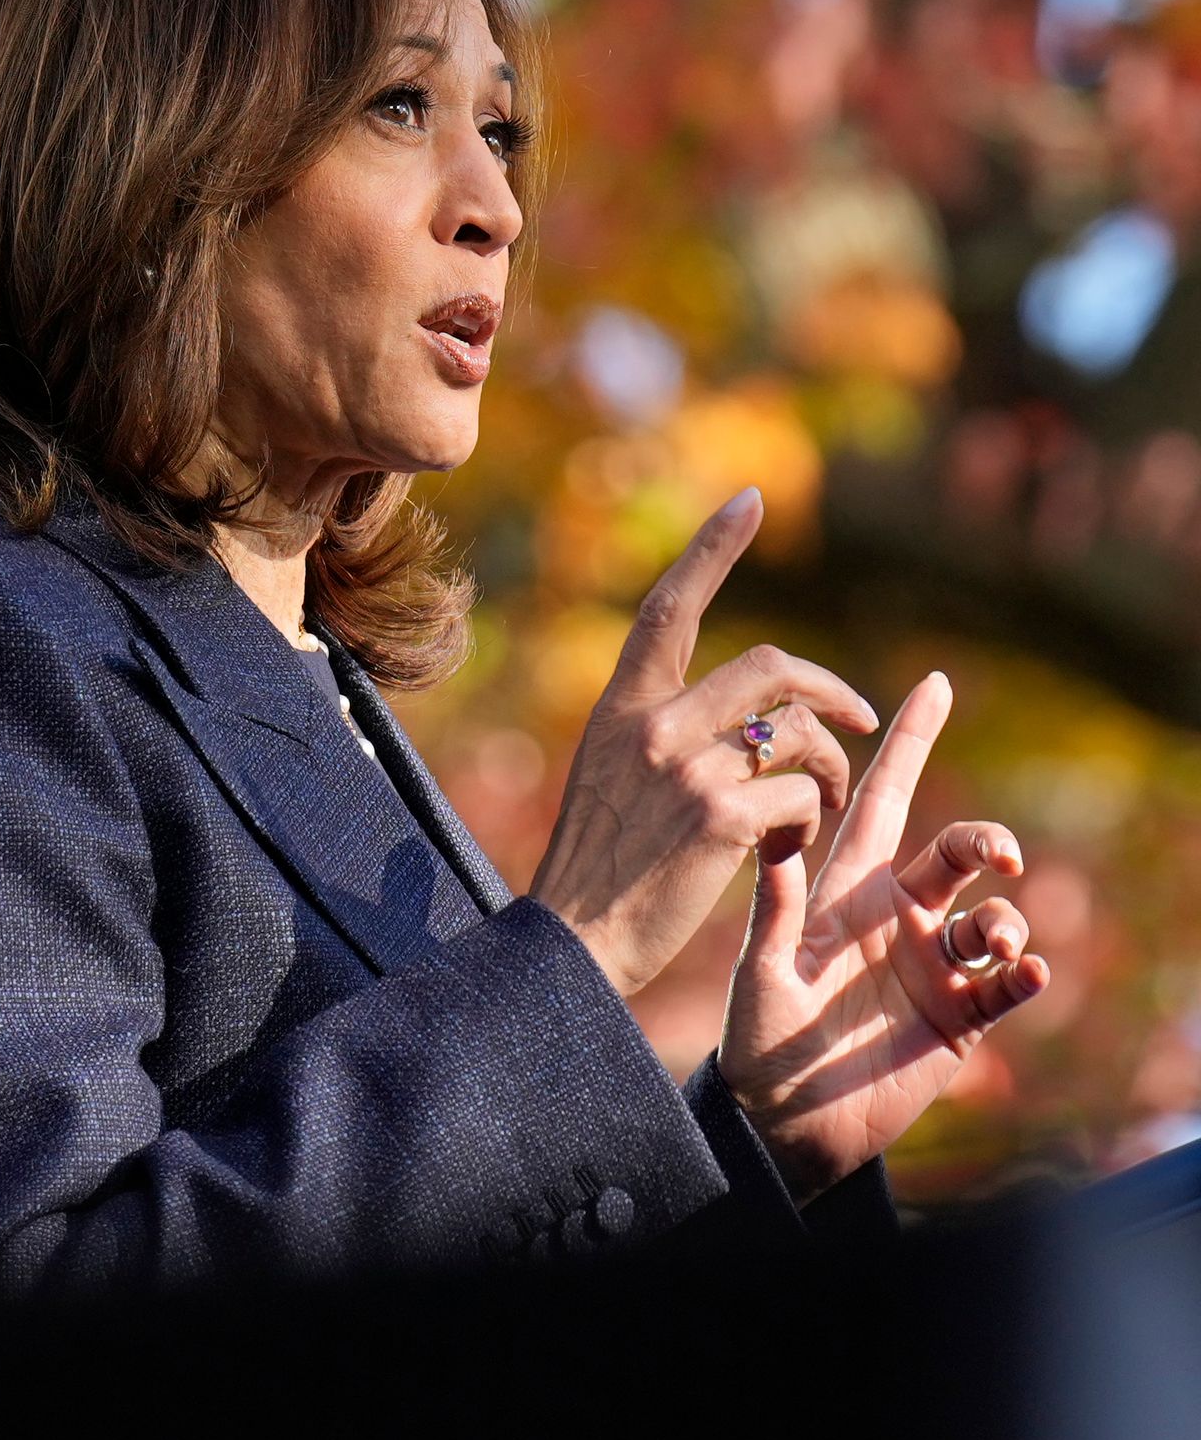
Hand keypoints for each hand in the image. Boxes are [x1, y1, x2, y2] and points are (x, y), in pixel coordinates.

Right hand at [528, 489, 878, 997]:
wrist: (577, 938)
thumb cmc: (598, 868)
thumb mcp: (610, 778)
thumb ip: (661, 735)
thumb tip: (742, 718)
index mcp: (620, 709)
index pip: (670, 608)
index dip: (713, 549)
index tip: (750, 501)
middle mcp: (652, 725)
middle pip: (771, 667)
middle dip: (833, 692)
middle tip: (863, 722)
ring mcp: (686, 768)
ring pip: (800, 735)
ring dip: (828, 773)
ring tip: (813, 813)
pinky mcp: (722, 817)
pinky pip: (804, 795)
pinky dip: (811, 822)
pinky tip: (786, 851)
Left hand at [723, 670, 1048, 1196]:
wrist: (784, 1117)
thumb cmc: (759, 1033)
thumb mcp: (763, 963)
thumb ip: (775, 900)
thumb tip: (774, 822)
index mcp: (845, 887)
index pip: (880, 798)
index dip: (908, 742)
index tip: (936, 683)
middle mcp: (895, 915)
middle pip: (954, 853)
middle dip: (983, 841)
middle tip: (993, 854)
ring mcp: (932, 964)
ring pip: (992, 918)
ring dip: (1004, 920)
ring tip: (991, 942)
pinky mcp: (961, 1017)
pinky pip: (1009, 984)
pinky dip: (1025, 972)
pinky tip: (1025, 972)